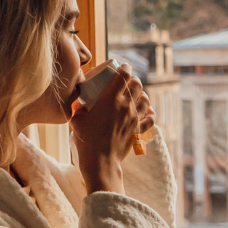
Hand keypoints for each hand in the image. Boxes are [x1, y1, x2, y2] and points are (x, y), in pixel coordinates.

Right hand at [70, 64, 156, 194]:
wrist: (100, 161)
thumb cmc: (86, 140)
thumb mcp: (77, 119)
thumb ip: (79, 108)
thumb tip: (79, 103)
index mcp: (110, 99)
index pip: (124, 75)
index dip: (125, 68)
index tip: (123, 67)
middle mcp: (126, 106)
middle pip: (137, 85)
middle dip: (134, 80)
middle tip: (128, 82)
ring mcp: (134, 118)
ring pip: (146, 100)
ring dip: (142, 95)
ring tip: (137, 96)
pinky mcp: (138, 131)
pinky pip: (151, 118)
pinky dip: (150, 113)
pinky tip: (146, 112)